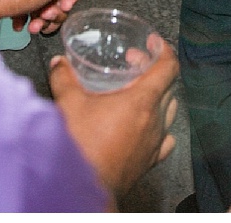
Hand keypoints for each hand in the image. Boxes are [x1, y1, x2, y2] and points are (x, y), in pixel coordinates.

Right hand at [51, 35, 178, 195]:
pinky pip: (166, 138)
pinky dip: (161, 126)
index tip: (154, 43)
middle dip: (153, 70)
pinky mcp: (151, 159)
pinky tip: (148, 125)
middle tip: (132, 64)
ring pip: (170, 110)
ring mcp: (156, 141)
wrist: (83, 187)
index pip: (168, 67)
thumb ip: (64, 78)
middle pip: (168, 86)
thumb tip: (60, 63)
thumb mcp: (69, 104)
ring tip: (138, 91)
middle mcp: (155, 120)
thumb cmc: (81, 147)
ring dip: (159, 96)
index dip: (164, 50)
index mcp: (142, 101)